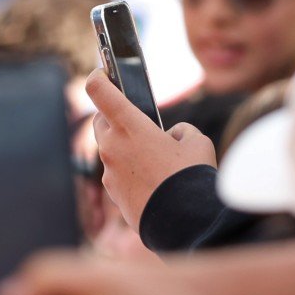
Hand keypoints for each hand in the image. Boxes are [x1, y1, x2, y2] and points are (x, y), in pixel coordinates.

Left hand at [85, 70, 215, 231]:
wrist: (185, 222)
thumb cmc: (191, 176)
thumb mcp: (196, 141)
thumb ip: (179, 131)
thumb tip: (171, 138)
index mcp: (129, 125)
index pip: (98, 90)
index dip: (98, 77)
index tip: (102, 73)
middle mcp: (112, 146)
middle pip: (100, 121)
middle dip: (113, 117)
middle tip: (133, 119)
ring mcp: (109, 172)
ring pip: (108, 150)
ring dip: (123, 147)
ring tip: (150, 155)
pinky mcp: (112, 193)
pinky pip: (116, 174)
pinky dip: (128, 172)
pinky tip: (150, 179)